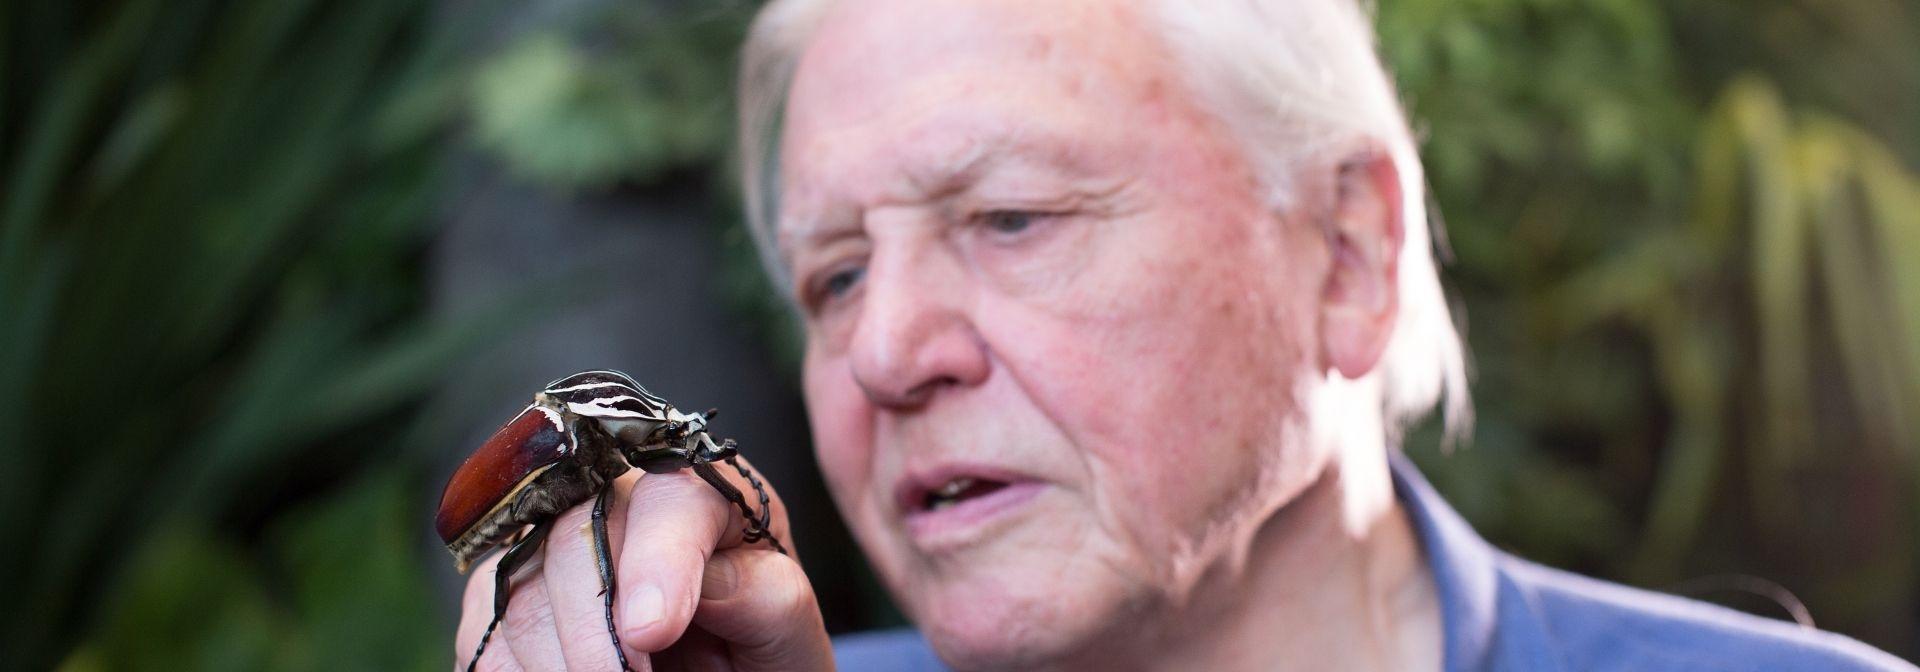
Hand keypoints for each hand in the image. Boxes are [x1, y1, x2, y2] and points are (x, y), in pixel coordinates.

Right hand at [454, 459, 832, 670]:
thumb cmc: (759, 649)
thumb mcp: (785, 630)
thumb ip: (766, 597)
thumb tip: (712, 582)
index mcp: (707, 496)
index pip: (671, 497)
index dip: (658, 559)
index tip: (653, 632)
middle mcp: (622, 502)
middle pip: (575, 537)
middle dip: (595, 630)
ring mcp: (550, 545)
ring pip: (517, 589)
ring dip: (559, 661)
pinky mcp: (502, 596)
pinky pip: (486, 634)